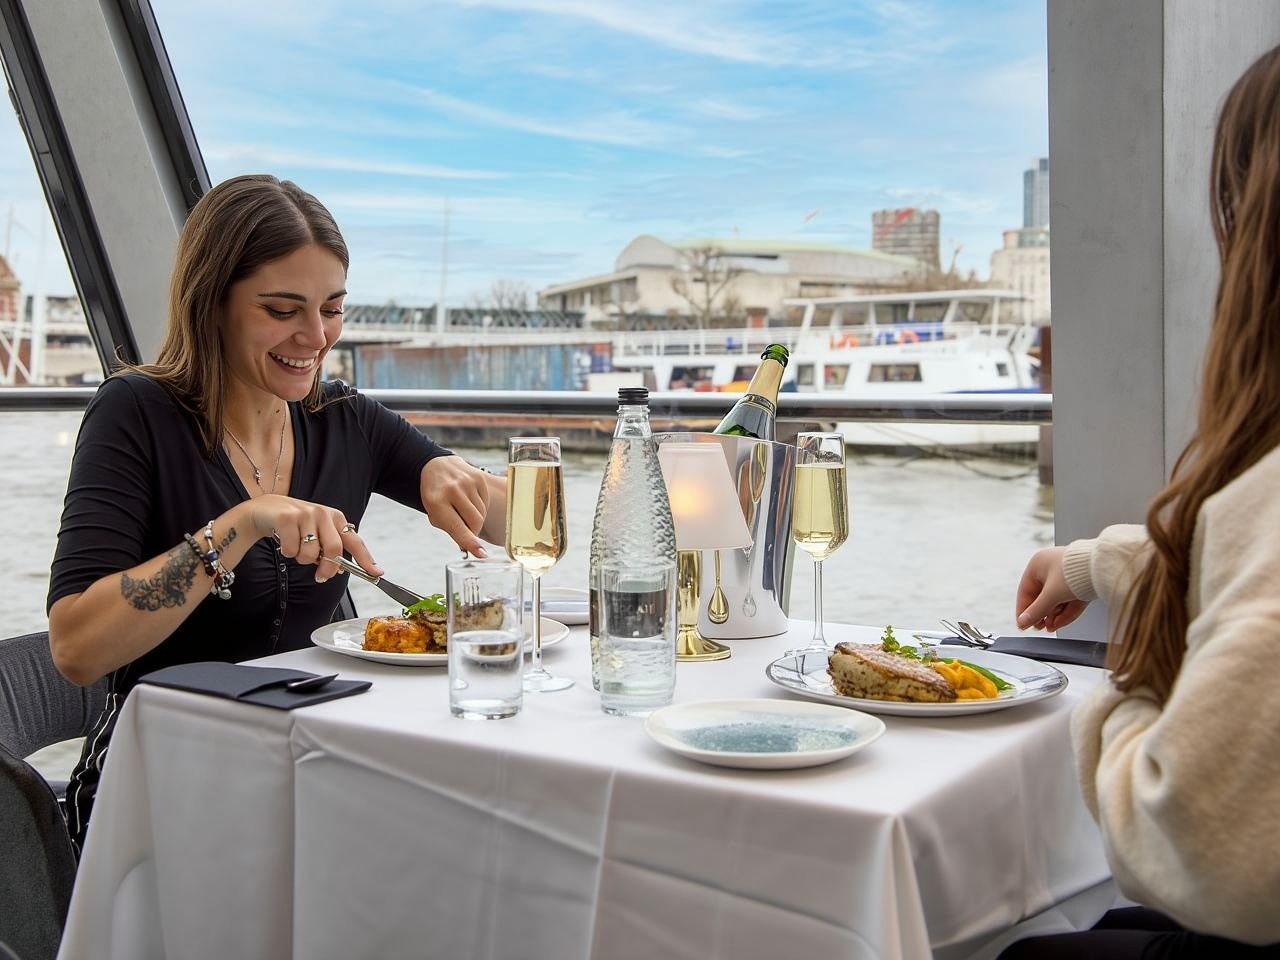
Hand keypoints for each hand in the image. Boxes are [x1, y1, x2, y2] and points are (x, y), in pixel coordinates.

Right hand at [243, 495, 379, 581]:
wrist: (266, 511)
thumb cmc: (296, 525)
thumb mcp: (318, 533)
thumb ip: (330, 548)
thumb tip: (341, 570)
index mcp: (336, 518)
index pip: (355, 541)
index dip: (366, 559)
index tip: (377, 573)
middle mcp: (323, 513)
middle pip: (334, 549)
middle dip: (328, 568)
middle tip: (320, 576)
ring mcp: (305, 514)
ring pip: (310, 553)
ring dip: (302, 559)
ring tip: (296, 548)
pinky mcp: (287, 518)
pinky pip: (292, 550)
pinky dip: (288, 553)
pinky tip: (284, 542)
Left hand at [421, 456, 490, 557]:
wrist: (437, 467)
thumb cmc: (436, 495)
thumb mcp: (435, 514)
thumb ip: (453, 531)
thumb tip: (470, 548)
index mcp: (437, 502)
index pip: (457, 527)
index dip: (470, 542)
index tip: (481, 554)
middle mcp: (452, 490)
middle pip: (475, 522)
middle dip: (473, 530)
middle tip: (465, 528)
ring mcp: (467, 482)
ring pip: (482, 513)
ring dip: (475, 518)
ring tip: (463, 510)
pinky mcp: (478, 477)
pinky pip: (486, 502)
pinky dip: (479, 507)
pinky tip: (469, 500)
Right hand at [1015, 546, 1086, 630]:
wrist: (1105, 566)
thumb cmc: (1076, 571)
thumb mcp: (1052, 594)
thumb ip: (1036, 610)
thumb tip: (1022, 622)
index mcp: (1038, 564)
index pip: (1025, 591)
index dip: (1024, 610)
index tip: (1023, 624)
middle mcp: (1050, 568)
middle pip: (1041, 597)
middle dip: (1042, 614)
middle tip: (1039, 627)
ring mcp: (1066, 575)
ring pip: (1056, 599)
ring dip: (1052, 615)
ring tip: (1051, 627)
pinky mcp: (1079, 582)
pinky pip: (1068, 599)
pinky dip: (1064, 611)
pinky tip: (1060, 622)